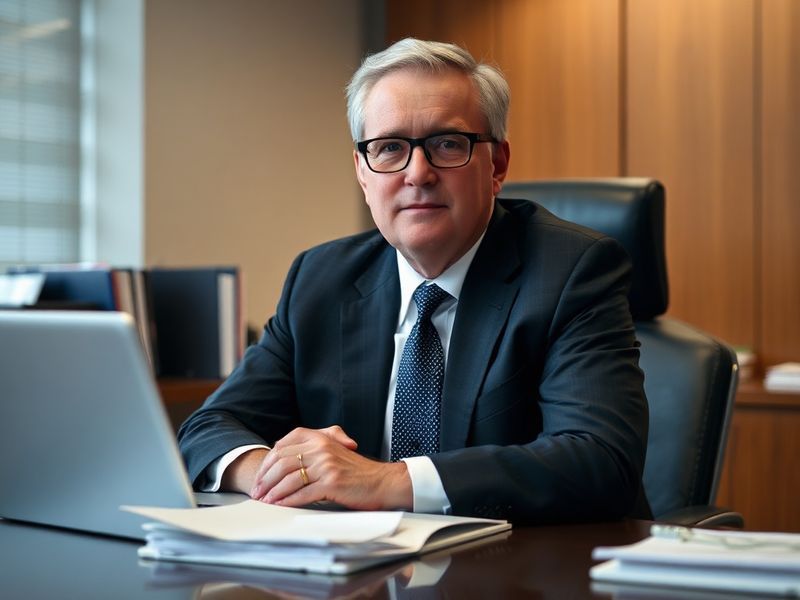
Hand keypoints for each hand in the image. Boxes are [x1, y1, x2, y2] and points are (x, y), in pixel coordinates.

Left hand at [249, 425, 412, 510]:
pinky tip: (281, 506)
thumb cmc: (357, 470)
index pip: (283, 446)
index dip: (267, 462)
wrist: (381, 482)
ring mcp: (326, 464)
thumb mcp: (334, 450)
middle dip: (265, 479)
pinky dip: (288, 501)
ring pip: (290, 478)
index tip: (260, 476)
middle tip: (257, 491)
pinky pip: (303, 492)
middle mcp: (322, 447)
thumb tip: (282, 459)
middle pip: (283, 462)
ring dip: (274, 492)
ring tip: (265, 501)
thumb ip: (312, 448)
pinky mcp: (332, 482)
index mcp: (320, 437)